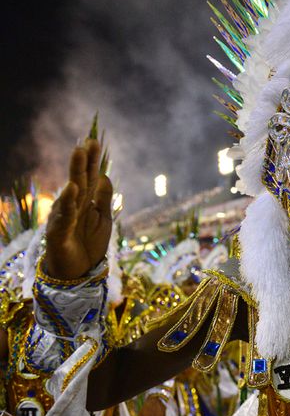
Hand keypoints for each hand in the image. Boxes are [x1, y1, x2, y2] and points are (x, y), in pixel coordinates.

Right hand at [45, 138, 112, 279]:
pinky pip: (64, 216)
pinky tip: (72, 189)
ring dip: (75, 174)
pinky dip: (69, 203)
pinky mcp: (58, 234)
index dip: (91, 161)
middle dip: (82, 162)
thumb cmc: (88, 244)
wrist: (77, 273)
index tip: (93, 141)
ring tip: (78, 156)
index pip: (89, 178)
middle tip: (85, 142)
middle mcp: (72, 206)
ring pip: (71, 194)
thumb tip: (104, 175)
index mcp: (85, 202)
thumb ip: (103, 198)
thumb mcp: (103, 219)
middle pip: (79, 180)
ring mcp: (64, 218)